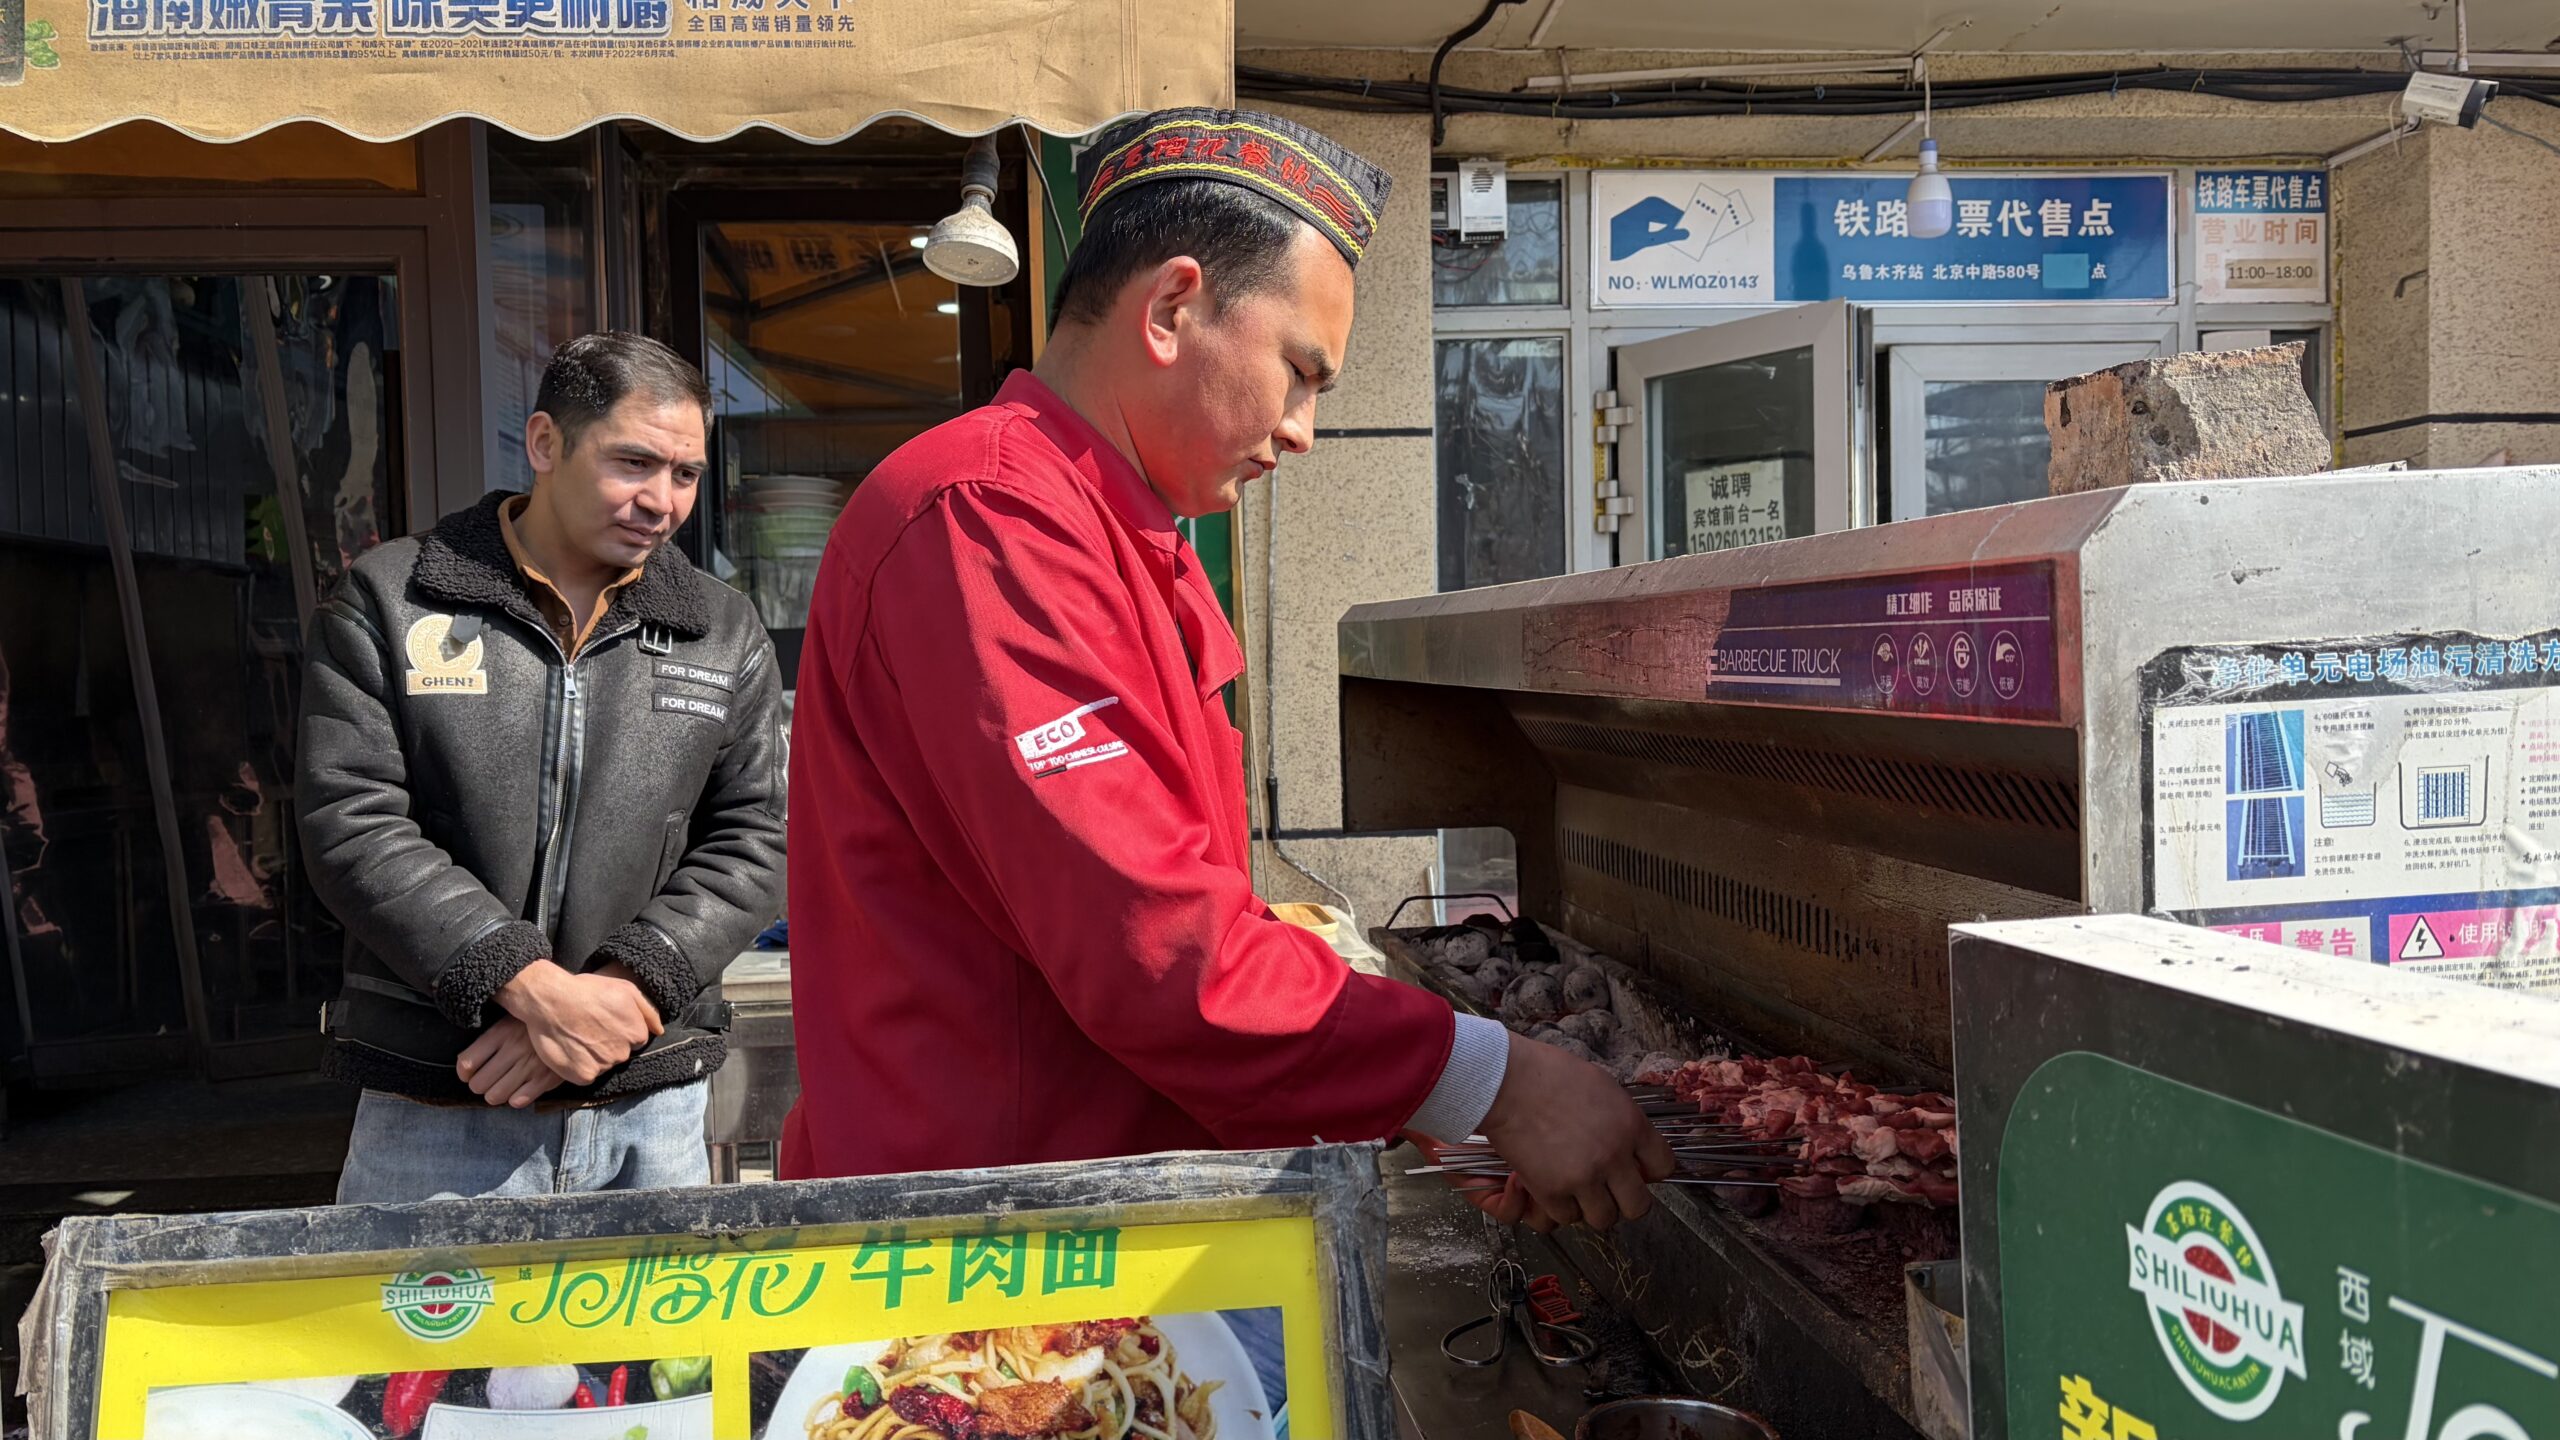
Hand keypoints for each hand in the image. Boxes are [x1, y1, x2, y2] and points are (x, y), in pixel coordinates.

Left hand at [456, 1017, 565, 1107]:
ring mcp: (530, 1066)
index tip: (469, 1073)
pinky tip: (520, 1088)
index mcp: (502, 1032)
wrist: (578, 1021)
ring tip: (502, 1086)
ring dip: (495, 1094)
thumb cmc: (538, 1022)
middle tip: (487, 1079)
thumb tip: (468, 1059)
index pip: (467, 1063)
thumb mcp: (513, 1016)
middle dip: (479, 1085)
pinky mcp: (546, 1079)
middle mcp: (513, 1050)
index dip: (463, 1073)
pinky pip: (518, 1101)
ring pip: (495, 1096)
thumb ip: (492, 1033)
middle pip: (478, 1084)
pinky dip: (515, 1098)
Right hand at [495, 959, 663, 1084]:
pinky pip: (587, 1075)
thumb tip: (659, 1031)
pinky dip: (579, 1066)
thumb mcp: (624, 989)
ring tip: (578, 1037)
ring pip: (604, 1065)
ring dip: (594, 1056)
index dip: (619, 1031)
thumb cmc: (586, 990)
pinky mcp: (584, 1075)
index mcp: (636, 1032)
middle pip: (620, 1055)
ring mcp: (603, 1065)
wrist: (549, 1000)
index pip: (636, 1040)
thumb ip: (647, 1012)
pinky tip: (571, 1049)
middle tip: (589, 1028)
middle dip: (608, 1044)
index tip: (604, 1022)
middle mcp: (623, 1052)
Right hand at [1471, 1031, 1675, 1230]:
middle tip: (1610, 1191)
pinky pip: (1566, 1217)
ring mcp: (1583, 1177)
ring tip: (1579, 1192)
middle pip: (1638, 1206)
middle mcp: (1613, 1155)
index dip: (1650, 1173)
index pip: (1663, 1166)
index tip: (1639, 1172)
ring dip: (1592, 1208)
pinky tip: (1552, 1189)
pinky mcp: (1551, 1190)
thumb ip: (1621, 1118)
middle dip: (1625, 1201)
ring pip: (1604, 1218)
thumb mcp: (1601, 1085)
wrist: (1506, 1081)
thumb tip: (1628, 1141)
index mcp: (1630, 1125)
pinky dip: (1559, 1208)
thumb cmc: (1547, 1073)